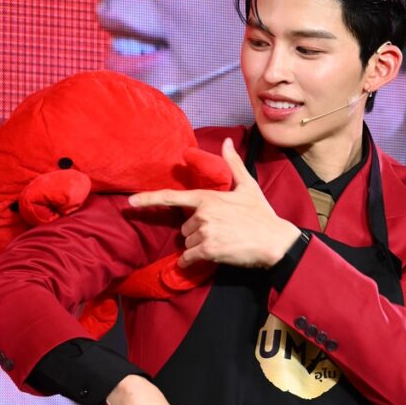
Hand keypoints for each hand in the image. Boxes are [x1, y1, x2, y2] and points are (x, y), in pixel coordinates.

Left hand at [129, 137, 299, 267]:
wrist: (275, 241)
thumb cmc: (261, 214)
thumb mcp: (248, 186)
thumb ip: (233, 164)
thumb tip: (226, 141)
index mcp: (207, 198)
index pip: (172, 197)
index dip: (148, 200)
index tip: (130, 202)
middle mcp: (203, 214)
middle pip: (184, 227)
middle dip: (196, 231)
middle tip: (220, 232)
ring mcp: (205, 233)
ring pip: (187, 243)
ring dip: (198, 246)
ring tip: (220, 243)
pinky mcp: (208, 251)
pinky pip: (188, 258)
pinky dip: (191, 262)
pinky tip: (204, 259)